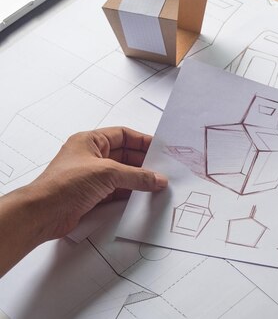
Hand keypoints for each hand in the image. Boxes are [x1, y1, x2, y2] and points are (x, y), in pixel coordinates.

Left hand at [24, 127, 167, 239]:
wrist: (43, 214)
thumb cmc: (64, 184)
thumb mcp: (107, 173)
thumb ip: (137, 176)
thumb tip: (157, 178)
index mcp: (90, 141)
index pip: (123, 135)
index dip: (142, 141)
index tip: (160, 148)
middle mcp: (90, 156)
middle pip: (125, 155)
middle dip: (144, 162)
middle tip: (162, 168)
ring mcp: (91, 176)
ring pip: (122, 174)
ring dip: (138, 179)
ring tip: (157, 184)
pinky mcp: (92, 195)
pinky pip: (117, 191)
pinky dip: (131, 193)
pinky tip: (143, 196)